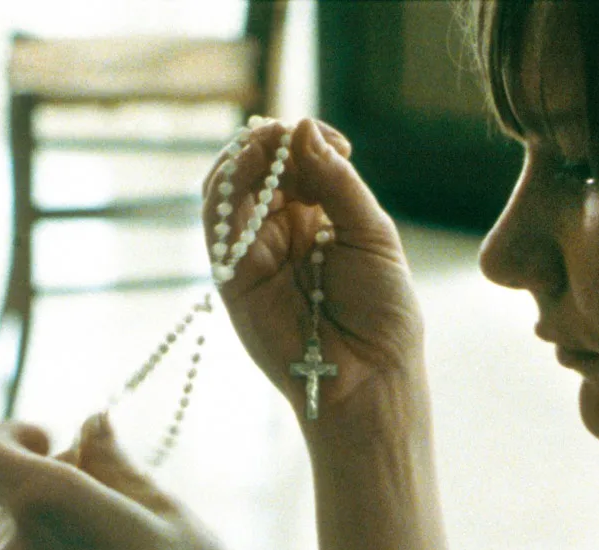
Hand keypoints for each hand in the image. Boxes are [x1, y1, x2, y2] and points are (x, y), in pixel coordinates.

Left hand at [0, 414, 255, 549]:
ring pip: (23, 534)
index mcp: (44, 505)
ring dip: (60, 519)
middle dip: (54, 477)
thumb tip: (93, 425)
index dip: (8, 435)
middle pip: (9, 493)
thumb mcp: (161, 506)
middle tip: (116, 486)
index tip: (51, 437)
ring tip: (123, 534)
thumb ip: (113, 461)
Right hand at [202, 119, 428, 438]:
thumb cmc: (381, 309)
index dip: (307, 140)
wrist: (369, 374)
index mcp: (318, 217)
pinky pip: (216, 221)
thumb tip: (301, 125)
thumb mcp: (370, 233)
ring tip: (272, 145)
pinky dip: (227, 185)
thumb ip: (336, 182)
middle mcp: (281, 230)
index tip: (337, 142)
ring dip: (245, 155)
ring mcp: (253, 251)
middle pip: (257, 166)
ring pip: (227, 185)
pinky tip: (253, 167)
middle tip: (298, 137)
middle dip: (274, 142)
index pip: (296, 161)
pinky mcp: (230, 274)